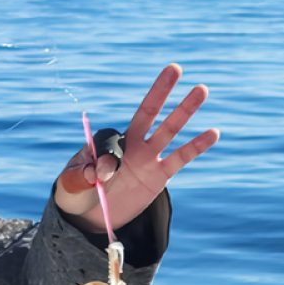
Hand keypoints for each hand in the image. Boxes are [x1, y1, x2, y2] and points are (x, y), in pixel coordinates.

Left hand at [54, 64, 219, 231]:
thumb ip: (83, 175)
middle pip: (147, 113)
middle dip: (159, 92)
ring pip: (168, 130)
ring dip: (184, 110)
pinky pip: (180, 158)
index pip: (110, 138)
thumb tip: (101, 169)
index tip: (97, 177)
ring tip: (201, 89)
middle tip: (174, 68)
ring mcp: (146, 158)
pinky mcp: (159, 175)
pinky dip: (196, 146)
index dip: (106, 157)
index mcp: (105, 143)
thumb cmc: (76, 193)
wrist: (91, 216)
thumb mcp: (70, 184)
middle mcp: (129, 145)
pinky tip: (213, 132)